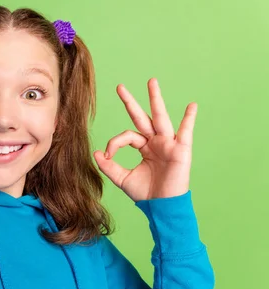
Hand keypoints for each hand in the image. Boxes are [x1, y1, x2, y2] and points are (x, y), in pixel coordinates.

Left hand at [93, 78, 197, 201]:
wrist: (161, 207)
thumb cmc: (145, 193)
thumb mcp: (122, 178)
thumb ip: (108, 166)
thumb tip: (95, 152)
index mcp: (144, 147)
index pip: (127, 136)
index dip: (114, 143)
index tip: (106, 154)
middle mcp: (156, 142)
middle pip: (142, 117)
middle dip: (131, 102)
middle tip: (119, 87)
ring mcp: (168, 144)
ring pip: (160, 118)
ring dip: (155, 99)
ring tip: (151, 82)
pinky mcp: (180, 150)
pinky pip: (185, 132)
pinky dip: (189, 119)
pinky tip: (192, 106)